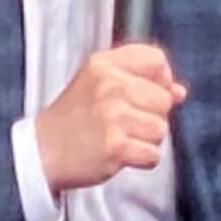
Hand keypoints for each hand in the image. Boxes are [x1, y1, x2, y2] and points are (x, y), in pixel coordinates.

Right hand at [36, 41, 182, 195]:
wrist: (40, 152)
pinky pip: (153, 155)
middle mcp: (108, 85)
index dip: (161, 80)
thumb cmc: (73, 119)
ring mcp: (112, 115)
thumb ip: (140, 81)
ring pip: (161, 129)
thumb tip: (179, 92)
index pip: (155, 60)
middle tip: (122, 123)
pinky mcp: (115, 145)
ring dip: (145, 140)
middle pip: (164, 99)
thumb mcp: (97, 84)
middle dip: (151, 116)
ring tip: (118, 138)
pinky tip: (118, 154)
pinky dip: (140, 160)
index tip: (146, 95)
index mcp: (103, 65)